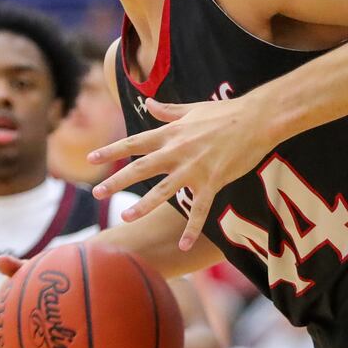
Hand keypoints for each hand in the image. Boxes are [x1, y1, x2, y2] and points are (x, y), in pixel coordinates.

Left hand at [90, 96, 274, 250]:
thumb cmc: (226, 113)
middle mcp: (177, 152)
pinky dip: (191, 229)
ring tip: (125, 217)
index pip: (134, 143)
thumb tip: (148, 102)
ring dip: (143, 205)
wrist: (256, 119)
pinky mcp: (213, 182)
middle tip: (96, 193)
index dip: (111, 151)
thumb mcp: (192, 109)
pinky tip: (182, 245)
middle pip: (140, 168)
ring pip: (164, 190)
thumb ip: (168, 111)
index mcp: (171, 134)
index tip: (90, 158)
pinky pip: (200, 210)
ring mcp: (194, 169)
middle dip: (116, 181)